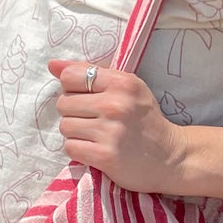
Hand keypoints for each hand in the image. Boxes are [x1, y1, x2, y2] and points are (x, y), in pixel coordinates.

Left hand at [47, 58, 189, 192]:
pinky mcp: (105, 156)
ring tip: (95, 136)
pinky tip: (95, 149)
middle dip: (74, 113)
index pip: (70, 76)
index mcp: (122, 83)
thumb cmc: (145, 120)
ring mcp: (110, 131)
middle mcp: (116, 105)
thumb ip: (89, 73)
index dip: (72, 89)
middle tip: (94, 121)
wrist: (171, 158)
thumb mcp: (126, 88)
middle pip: (63, 103)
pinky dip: (79, 150)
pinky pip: (70, 147)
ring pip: (65, 126)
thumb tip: (52, 64)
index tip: (88, 99)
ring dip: (76, 133)